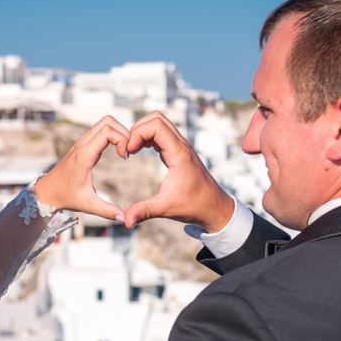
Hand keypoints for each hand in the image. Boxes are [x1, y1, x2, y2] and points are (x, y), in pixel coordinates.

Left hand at [33, 116, 128, 221]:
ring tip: (124, 152)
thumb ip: (107, 211)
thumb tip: (126, 220)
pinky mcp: (83, 145)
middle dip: (124, 132)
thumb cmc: (65, 197)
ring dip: (118, 132)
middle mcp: (82, 145)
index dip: (122, 140)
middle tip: (128, 152)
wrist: (47, 192)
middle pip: (108, 121)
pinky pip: (100, 130)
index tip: (126, 157)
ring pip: (104, 123)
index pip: (108, 131)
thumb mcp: (88, 205)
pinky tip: (117, 152)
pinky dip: (112, 135)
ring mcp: (81, 143)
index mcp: (84, 156)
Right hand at [124, 111, 233, 231]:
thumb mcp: (166, 209)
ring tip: (132, 149)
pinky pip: (162, 133)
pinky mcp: (179, 150)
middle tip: (128, 149)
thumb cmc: (194, 206)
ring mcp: (182, 146)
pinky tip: (141, 150)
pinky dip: (148, 136)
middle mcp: (182, 145)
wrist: (214, 207)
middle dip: (137, 129)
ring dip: (143, 131)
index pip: (156, 126)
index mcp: (179, 154)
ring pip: (160, 122)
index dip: (137, 134)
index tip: (128, 152)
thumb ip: (144, 211)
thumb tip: (126, 221)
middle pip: (157, 118)